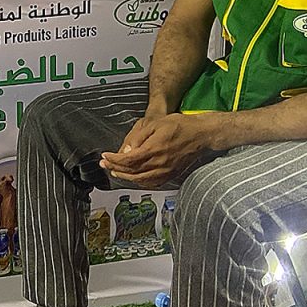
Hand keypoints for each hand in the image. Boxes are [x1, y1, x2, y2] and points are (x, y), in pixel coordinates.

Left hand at [100, 113, 216, 188]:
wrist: (201, 134)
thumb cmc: (179, 125)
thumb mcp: (155, 124)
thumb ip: (138, 138)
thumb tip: (125, 151)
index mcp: (153, 150)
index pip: (127, 160)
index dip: (113, 160)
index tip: (105, 157)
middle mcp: (159, 164)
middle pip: (131, 171)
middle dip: (115, 168)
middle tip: (104, 165)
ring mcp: (166, 171)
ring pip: (140, 180)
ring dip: (125, 177)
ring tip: (115, 172)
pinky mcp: (171, 174)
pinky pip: (152, 183)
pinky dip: (140, 182)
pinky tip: (134, 178)